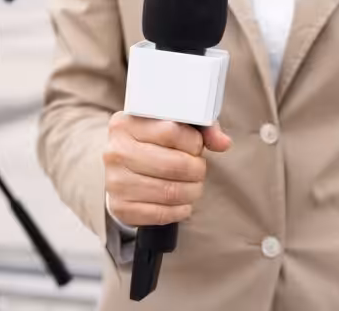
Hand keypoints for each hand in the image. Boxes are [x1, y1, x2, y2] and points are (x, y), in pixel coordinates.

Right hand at [104, 113, 231, 226]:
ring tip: (193, 185)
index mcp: (125, 124)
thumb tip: (223, 142)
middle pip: (174, 164)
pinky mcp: (121, 208)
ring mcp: (115, 182)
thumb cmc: (152, 144)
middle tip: (198, 169)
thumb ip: (201, 128)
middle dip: (197, 169)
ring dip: (192, 191)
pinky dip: (180, 210)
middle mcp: (115, 151)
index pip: (171, 132)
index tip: (196, 146)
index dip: (194, 142)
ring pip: (171, 191)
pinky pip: (162, 214)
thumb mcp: (173, 126)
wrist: (123, 170)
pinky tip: (182, 202)